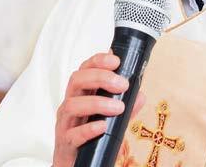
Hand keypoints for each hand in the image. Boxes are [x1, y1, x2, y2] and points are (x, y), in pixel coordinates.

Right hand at [53, 51, 144, 166]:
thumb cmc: (93, 139)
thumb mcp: (113, 121)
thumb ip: (126, 109)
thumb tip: (140, 95)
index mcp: (81, 95)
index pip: (84, 70)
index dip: (98, 61)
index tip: (116, 60)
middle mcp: (70, 105)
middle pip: (76, 80)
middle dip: (100, 77)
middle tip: (122, 84)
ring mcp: (65, 124)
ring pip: (72, 105)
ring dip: (98, 103)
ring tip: (118, 107)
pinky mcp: (65, 145)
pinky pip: (72, 134)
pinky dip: (88, 129)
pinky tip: (102, 127)